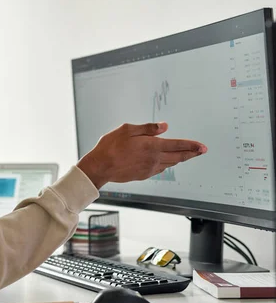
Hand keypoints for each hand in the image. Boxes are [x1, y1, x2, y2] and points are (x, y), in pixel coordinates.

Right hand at [77, 122, 206, 188]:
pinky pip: (160, 170)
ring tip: (186, 156)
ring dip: (180, 159)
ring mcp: (149, 169)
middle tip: (201, 151)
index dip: (192, 145)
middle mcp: (154, 159)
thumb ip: (148, 128)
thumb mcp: (127, 129)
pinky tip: (167, 163)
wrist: (101, 167)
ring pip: (170, 164)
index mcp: (152, 146)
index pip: (178, 145)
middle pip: (178, 156)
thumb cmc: (111, 146)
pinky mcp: (143, 175)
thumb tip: (164, 127)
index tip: (202, 147)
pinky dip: (167, 165)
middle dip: (192, 153)